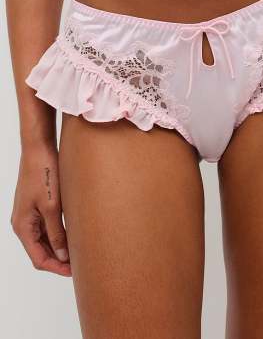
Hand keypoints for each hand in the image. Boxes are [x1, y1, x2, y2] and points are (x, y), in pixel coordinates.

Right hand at [11, 143, 70, 276]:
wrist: (39, 149)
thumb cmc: (43, 173)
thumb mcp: (52, 206)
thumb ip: (57, 232)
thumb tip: (62, 256)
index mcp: (23, 226)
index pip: (39, 258)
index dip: (57, 268)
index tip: (75, 272)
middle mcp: (23, 223)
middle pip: (41, 251)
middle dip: (59, 260)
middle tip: (81, 264)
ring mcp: (30, 214)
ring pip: (45, 240)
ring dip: (60, 247)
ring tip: (80, 251)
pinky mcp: (37, 205)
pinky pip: (47, 227)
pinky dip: (59, 234)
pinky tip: (74, 234)